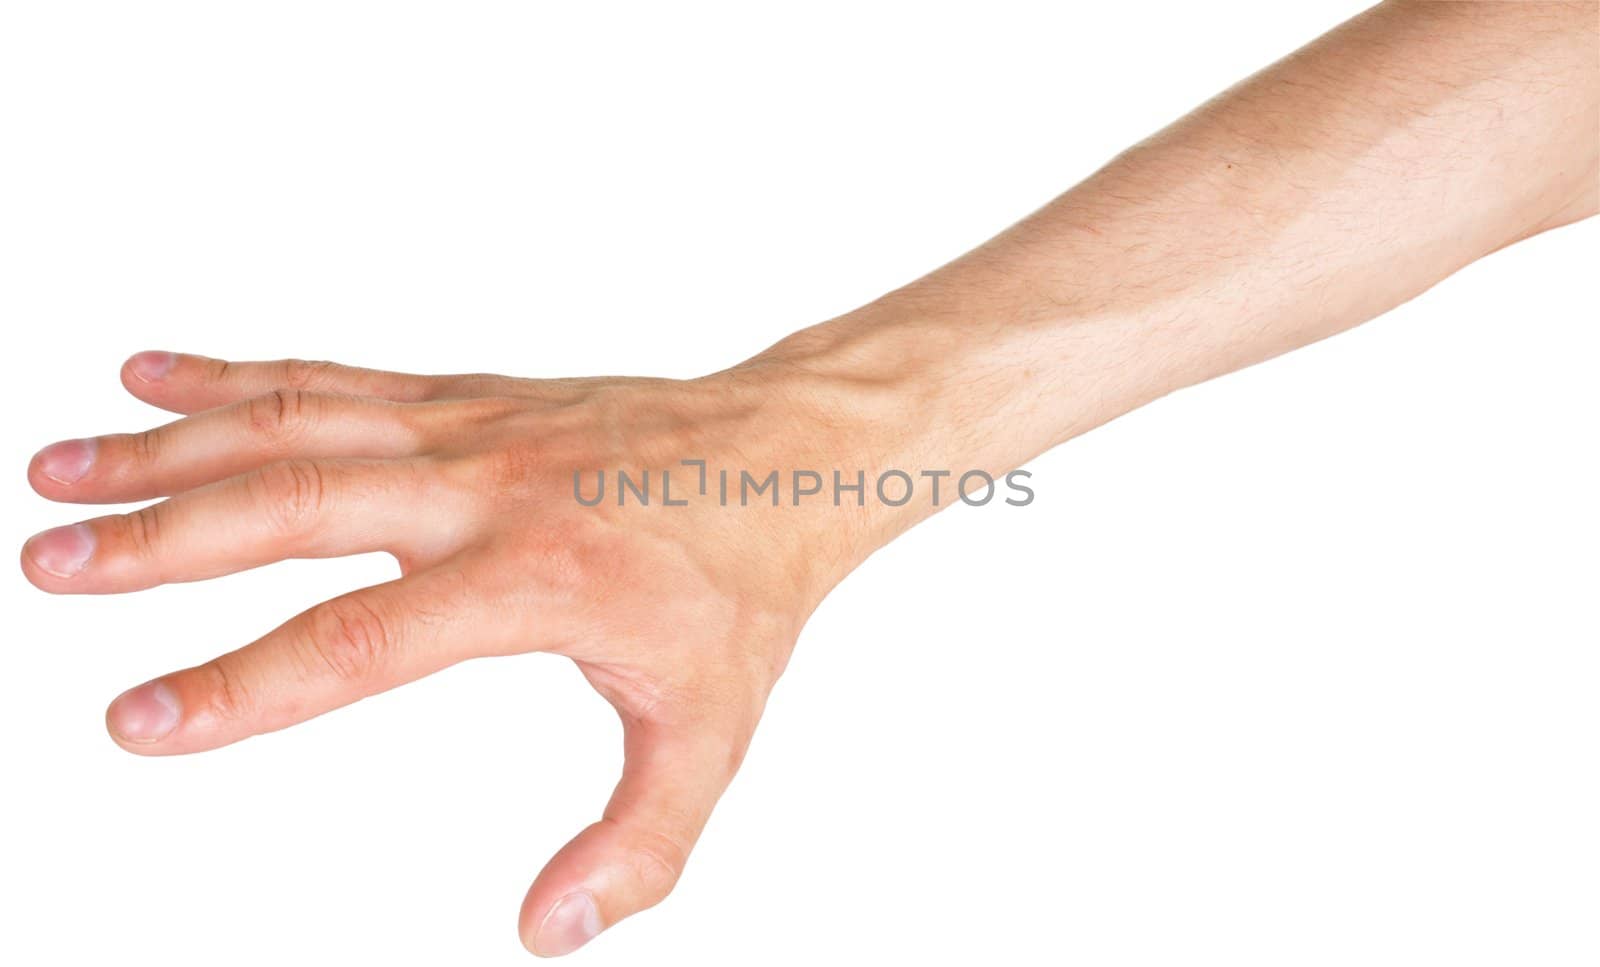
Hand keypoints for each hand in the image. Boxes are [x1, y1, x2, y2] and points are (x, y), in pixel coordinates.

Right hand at [22, 350, 876, 955]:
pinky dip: (239, 376)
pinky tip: (154, 373)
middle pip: (300, 501)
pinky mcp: (467, 397)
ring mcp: (470, 430)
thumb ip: (638, 841)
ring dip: (171, 445)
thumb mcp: (713, 732)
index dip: (247, 683)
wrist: (788, 453)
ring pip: (298, 423)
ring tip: (60, 472)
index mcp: (537, 577)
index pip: (366, 637)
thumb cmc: (744, 589)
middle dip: (165, 536)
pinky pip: (338, 378)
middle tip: (48, 563)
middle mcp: (487, 487)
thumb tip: (550, 932)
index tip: (139, 718)